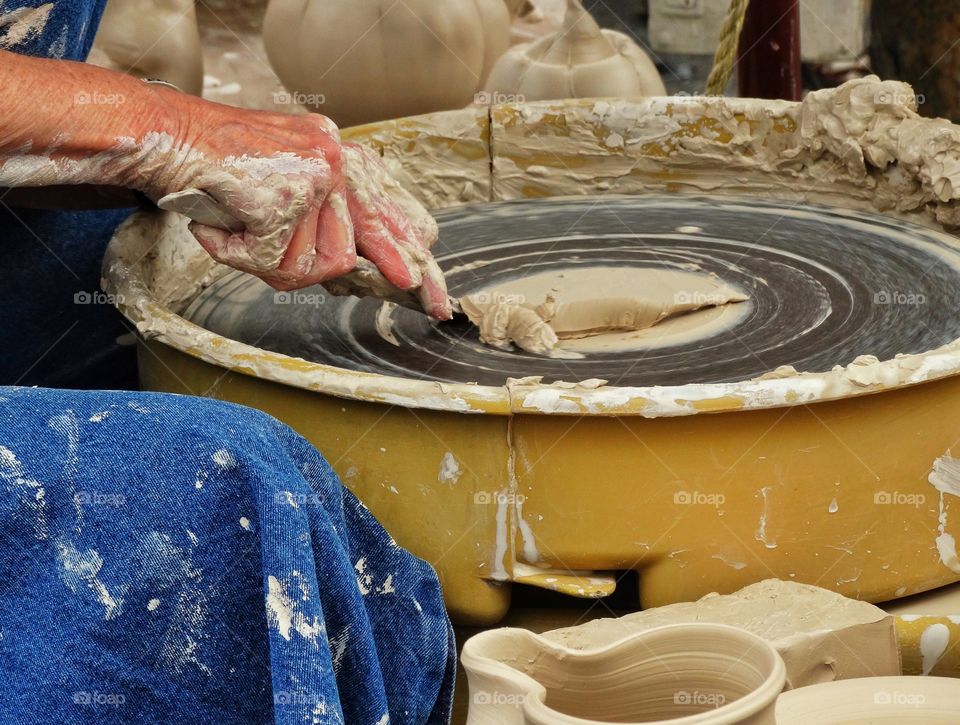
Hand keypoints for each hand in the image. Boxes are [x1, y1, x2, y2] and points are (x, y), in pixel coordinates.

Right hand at [134, 96, 450, 318]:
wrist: (166, 137)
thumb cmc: (215, 169)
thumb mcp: (281, 186)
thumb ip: (318, 215)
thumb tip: (351, 264)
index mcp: (337, 157)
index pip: (385, 210)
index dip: (404, 250)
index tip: (418, 282)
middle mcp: (336, 160)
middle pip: (364, 245)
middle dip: (393, 274)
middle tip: (438, 306)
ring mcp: (315, 177)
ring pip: (316, 264)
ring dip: (271, 263)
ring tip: (239, 231)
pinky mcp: (288, 196)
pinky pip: (276, 262)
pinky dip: (239, 254)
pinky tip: (222, 225)